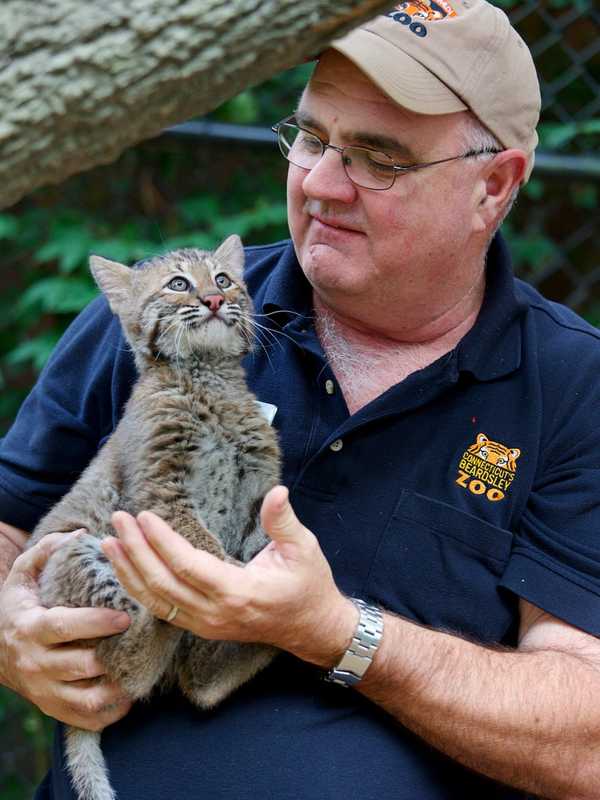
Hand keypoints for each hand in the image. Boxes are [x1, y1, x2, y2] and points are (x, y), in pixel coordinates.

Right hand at [0, 532, 131, 730]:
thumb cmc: (17, 607)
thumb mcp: (22, 575)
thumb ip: (46, 550)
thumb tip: (81, 533)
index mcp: (31, 629)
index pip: (65, 627)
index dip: (97, 622)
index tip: (126, 615)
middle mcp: (36, 664)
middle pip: (81, 666)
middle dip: (115, 656)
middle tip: (144, 641)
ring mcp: (44, 691)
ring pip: (86, 700)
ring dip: (118, 688)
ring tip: (142, 668)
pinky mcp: (53, 709)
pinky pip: (86, 719)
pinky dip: (111, 712)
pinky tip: (130, 693)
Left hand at [104, 486, 357, 667]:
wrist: (312, 627)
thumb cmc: (308, 584)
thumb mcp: (304, 548)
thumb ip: (283, 521)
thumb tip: (277, 491)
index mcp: (239, 592)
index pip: (188, 567)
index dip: (162, 542)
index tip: (144, 516)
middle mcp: (215, 614)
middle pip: (162, 585)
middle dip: (136, 552)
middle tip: (118, 521)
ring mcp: (206, 625)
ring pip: (156, 602)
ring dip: (129, 572)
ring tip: (109, 543)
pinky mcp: (201, 628)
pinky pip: (162, 610)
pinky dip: (139, 590)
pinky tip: (125, 570)